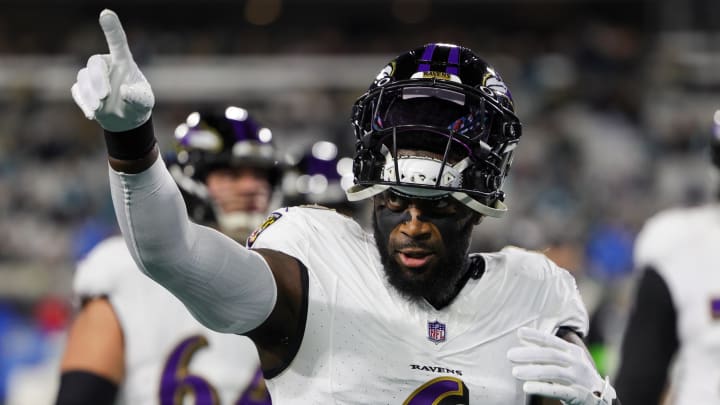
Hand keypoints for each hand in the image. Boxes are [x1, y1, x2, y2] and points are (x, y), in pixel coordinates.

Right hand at [71, 9, 153, 131]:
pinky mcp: (82, 88)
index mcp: (123, 61)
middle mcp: (105, 65)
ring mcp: (91, 76)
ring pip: (83, 79)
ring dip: (91, 94)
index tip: (106, 14)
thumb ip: (138, 96)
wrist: (126, 120)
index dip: (111, 27)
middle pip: (94, 63)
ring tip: (101, 109)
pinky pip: (77, 92)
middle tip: (105, 97)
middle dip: (97, 80)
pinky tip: (92, 114)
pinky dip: (84, 103)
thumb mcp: (144, 102)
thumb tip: (123, 91)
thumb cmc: (138, 104)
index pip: (117, 41)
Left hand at [507, 327, 616, 404]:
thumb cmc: (578, 376)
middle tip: (510, 355)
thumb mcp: (568, 361)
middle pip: (550, 355)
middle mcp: (577, 363)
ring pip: (553, 372)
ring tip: (515, 372)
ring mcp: (578, 379)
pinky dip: (541, 388)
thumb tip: (524, 341)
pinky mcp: (578, 394)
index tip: (519, 332)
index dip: (536, 336)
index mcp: (573, 352)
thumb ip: (550, 352)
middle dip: (529, 354)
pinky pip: (558, 390)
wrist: (602, 398)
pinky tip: (527, 387)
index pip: (552, 341)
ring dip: (532, 371)